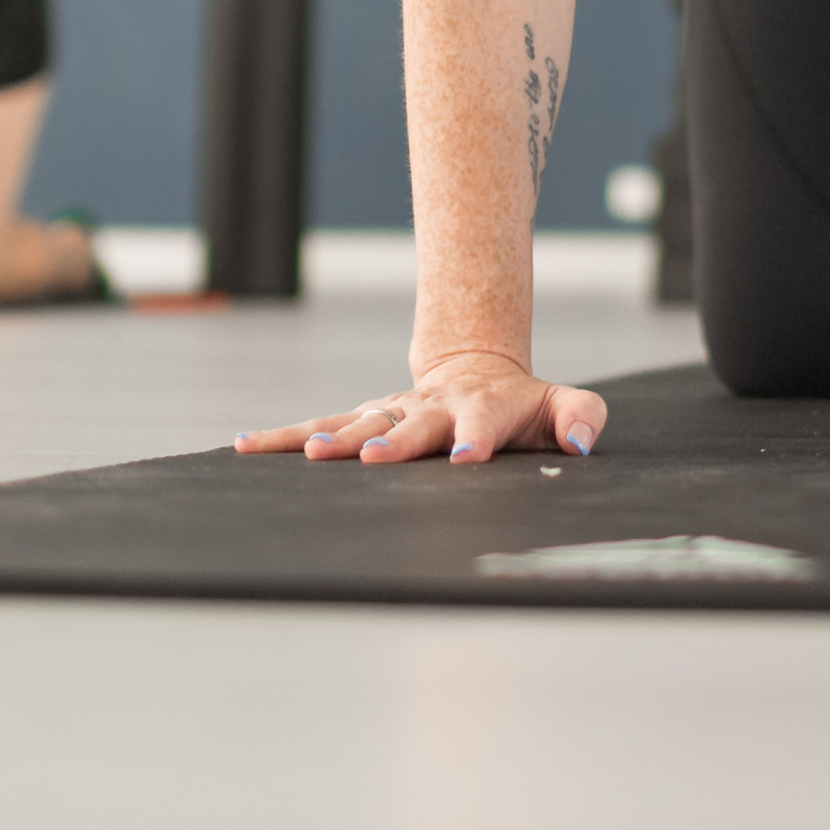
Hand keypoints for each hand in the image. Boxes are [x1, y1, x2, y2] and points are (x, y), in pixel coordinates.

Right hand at [233, 348, 606, 467]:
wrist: (474, 372)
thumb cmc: (523, 406)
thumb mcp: (563, 407)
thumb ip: (581, 418)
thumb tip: (584, 445)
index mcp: (482, 405)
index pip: (483, 420)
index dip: (476, 437)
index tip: (466, 457)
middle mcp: (430, 406)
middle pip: (411, 422)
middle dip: (392, 440)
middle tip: (372, 457)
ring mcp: (393, 410)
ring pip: (358, 422)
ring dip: (334, 439)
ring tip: (307, 454)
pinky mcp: (364, 419)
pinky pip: (320, 426)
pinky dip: (281, 436)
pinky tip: (245, 446)